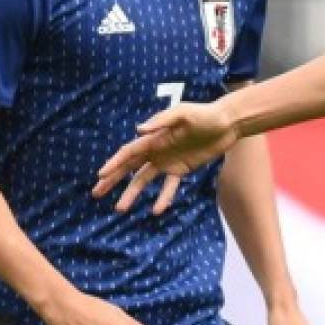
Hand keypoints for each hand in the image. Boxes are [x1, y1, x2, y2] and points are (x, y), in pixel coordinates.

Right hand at [92, 100, 239, 214]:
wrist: (228, 123)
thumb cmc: (204, 114)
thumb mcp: (183, 114)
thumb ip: (162, 121)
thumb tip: (139, 130)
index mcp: (154, 137)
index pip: (129, 152)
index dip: (114, 163)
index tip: (101, 176)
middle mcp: (157, 150)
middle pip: (130, 167)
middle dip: (113, 180)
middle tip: (96, 193)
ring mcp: (168, 161)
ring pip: (144, 179)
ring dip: (132, 193)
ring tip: (120, 208)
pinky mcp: (182, 169)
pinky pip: (169, 186)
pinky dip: (163, 197)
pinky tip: (156, 210)